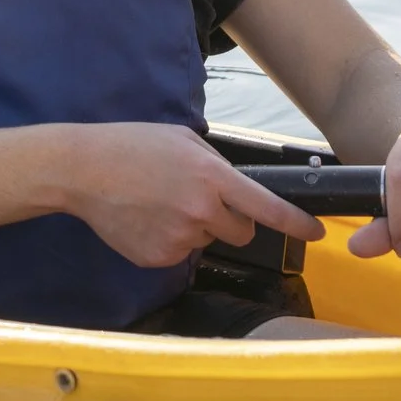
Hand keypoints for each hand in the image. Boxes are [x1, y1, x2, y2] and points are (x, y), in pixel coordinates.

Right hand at [61, 123, 326, 268]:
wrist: (82, 171)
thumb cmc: (132, 146)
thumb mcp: (184, 141)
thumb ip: (216, 166)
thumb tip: (237, 189)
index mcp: (212, 178)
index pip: (266, 208)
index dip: (296, 223)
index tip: (317, 233)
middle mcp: (201, 212)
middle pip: (242, 232)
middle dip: (234, 221)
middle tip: (202, 201)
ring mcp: (178, 239)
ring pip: (207, 241)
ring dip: (196, 227)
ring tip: (161, 204)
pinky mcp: (157, 258)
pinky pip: (179, 253)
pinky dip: (170, 240)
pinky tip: (147, 219)